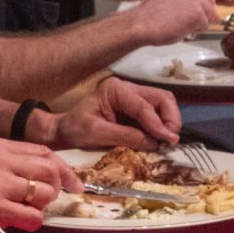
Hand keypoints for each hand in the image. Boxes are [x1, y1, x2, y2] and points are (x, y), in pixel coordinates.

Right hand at [0, 138, 82, 230]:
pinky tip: (18, 222)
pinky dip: (32, 222)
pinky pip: (34, 216)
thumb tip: (59, 175)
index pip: (43, 151)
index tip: (73, 184)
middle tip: (44, 200)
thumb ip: (18, 165)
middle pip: (48, 169)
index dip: (63, 169)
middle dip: (54, 188)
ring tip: (23, 209)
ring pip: (45, 193)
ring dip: (41, 206)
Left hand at [46, 76, 180, 150]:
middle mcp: (127, 89)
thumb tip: (154, 143)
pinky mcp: (134, 111)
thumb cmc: (74, 129)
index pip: (143, 105)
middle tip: (171, 140)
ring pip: (162, 105)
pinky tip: (159, 140)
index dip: (158, 123)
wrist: (63, 131)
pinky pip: (155, 115)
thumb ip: (126, 136)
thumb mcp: (97, 133)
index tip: (167, 140)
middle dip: (170, 118)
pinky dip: (160, 127)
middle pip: (161, 98)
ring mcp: (132, 99)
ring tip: (166, 141)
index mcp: (115, 89)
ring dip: (168, 122)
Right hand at [129, 0, 219, 45]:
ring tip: (187, 30)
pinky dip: (197, 31)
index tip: (201, 13)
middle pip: (209, 0)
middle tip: (199, 25)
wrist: (140, 26)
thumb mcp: (164, 3)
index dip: (202, 4)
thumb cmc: (146, 20)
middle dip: (206, 13)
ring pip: (208, 13)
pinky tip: (184, 33)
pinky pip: (204, 24)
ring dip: (200, 23)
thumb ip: (178, 3)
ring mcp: (194, 0)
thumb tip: (186, 13)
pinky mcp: (197, 13)